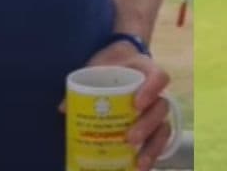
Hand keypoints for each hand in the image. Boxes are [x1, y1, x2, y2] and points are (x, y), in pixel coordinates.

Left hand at [60, 40, 173, 170]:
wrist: (115, 66)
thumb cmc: (107, 68)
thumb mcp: (96, 68)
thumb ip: (83, 84)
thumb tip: (64, 108)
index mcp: (145, 72)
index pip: (159, 77)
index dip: (152, 89)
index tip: (136, 103)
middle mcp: (156, 92)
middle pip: (161, 107)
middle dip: (148, 124)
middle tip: (130, 138)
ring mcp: (155, 111)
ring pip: (163, 128)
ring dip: (153, 146)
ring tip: (139, 163)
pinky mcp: (152, 128)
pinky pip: (158, 142)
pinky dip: (151, 155)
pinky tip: (139, 168)